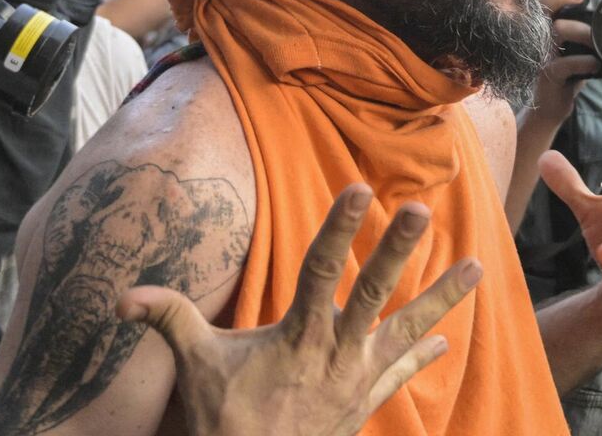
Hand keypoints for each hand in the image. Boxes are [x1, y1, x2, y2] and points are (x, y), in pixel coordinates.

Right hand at [118, 184, 479, 435]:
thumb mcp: (196, 366)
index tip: (359, 189)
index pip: (322, 269)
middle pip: (373, 291)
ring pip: (406, 329)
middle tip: (421, 211)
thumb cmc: (226, 421)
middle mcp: (336, 353)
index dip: (338, 227)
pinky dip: (420, 356)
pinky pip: (398, 374)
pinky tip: (443, 342)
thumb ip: (169, 318)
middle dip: (398, 250)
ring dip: (442, 298)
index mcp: (298, 335)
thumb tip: (122, 297)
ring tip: (478, 266)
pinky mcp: (364, 401)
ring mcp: (356, 378)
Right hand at [534, 0, 601, 119]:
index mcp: (547, 26)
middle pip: (543, 3)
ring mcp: (541, 54)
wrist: (552, 106)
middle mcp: (540, 36)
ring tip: (597, 41)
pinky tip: (595, 64)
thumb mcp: (574, 49)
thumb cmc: (566, 75)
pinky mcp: (547, 74)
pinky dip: (584, 62)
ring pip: (557, 29)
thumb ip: (583, 32)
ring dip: (582, 31)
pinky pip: (565, 63)